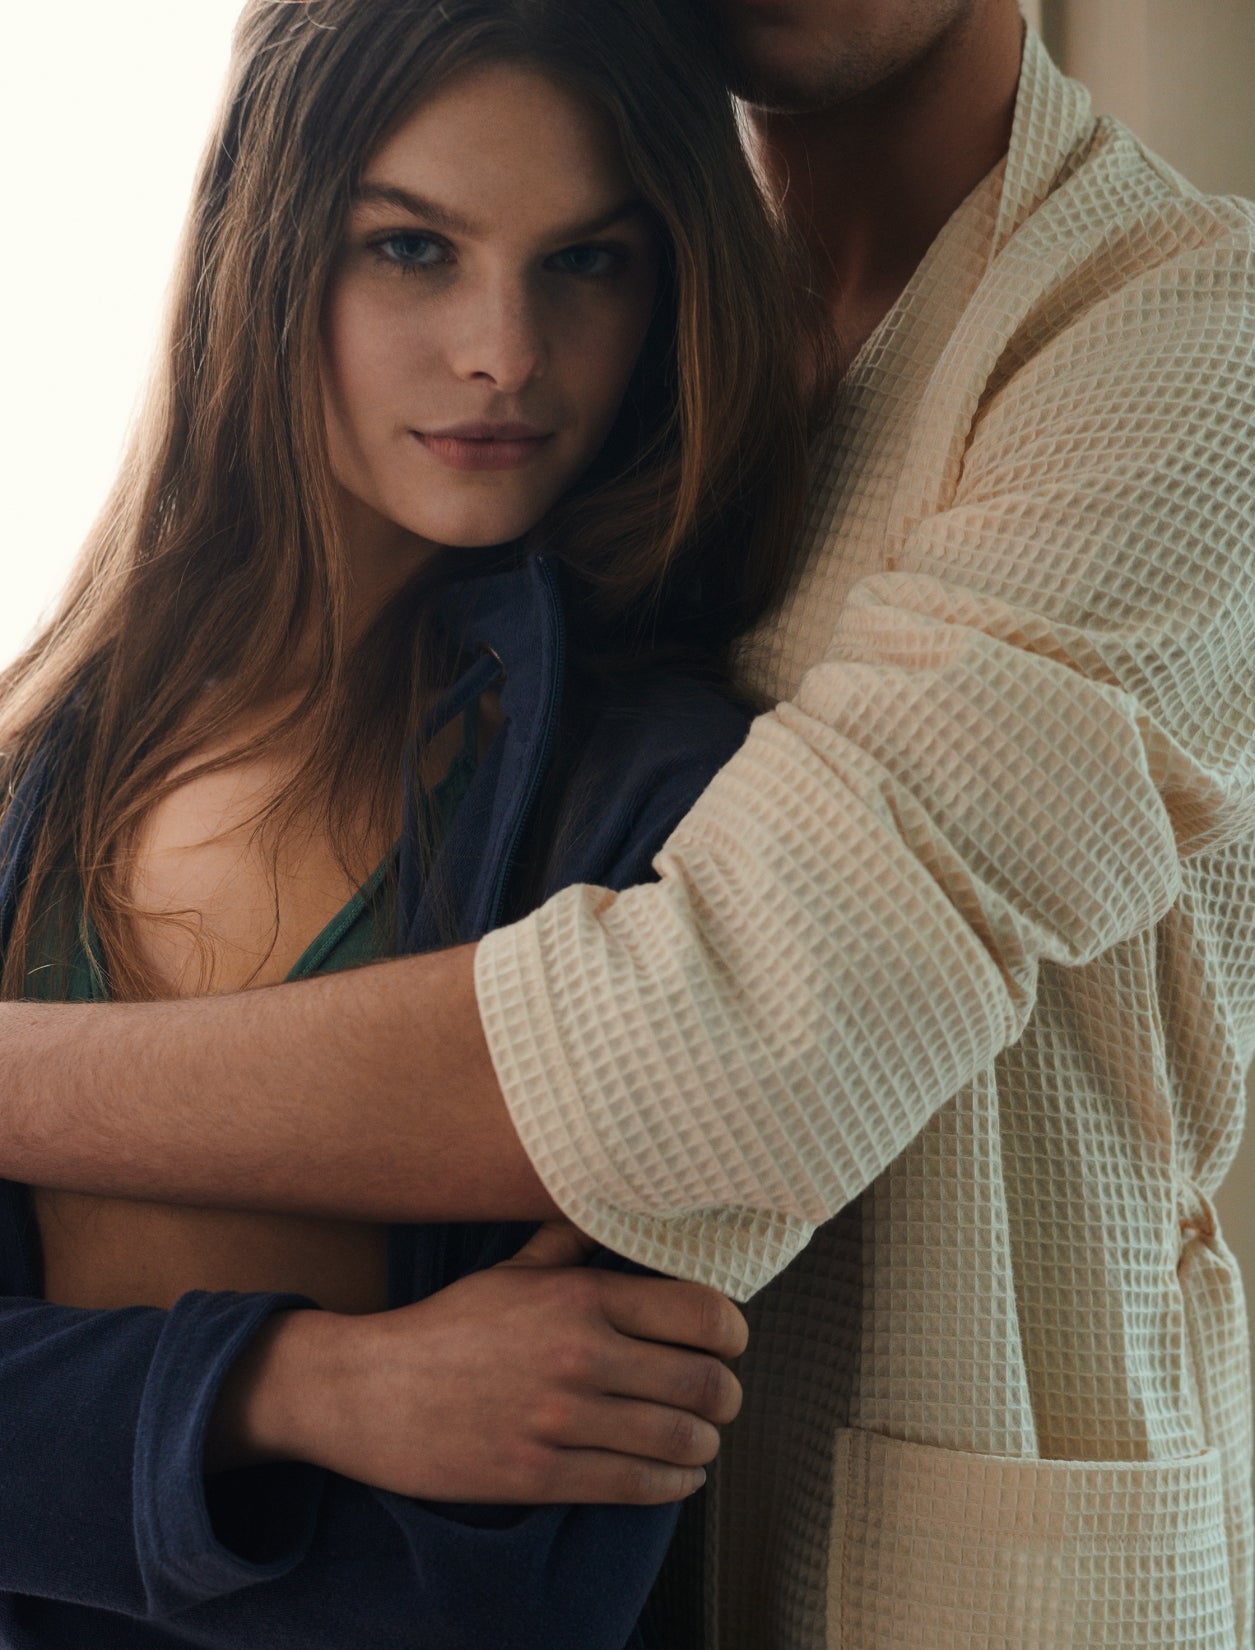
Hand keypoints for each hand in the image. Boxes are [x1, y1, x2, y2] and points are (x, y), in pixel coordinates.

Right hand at [210, 1222, 747, 1504]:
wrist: (369, 1390)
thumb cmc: (448, 1326)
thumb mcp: (511, 1270)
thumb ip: (572, 1245)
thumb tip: (621, 1214)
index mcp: (580, 1296)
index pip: (702, 1313)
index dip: (733, 1334)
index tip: (729, 1343)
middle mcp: (579, 1353)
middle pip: (705, 1382)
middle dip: (727, 1395)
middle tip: (721, 1397)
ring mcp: (560, 1418)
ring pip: (680, 1438)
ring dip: (704, 1442)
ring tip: (700, 1438)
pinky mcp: (540, 1474)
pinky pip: (637, 1485)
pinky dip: (674, 1483)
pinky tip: (677, 1474)